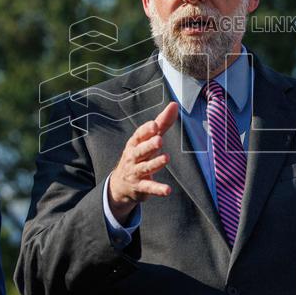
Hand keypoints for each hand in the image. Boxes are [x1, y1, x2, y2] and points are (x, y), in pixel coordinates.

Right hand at [108, 101, 178, 223]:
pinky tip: (167, 190)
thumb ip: (162, 123)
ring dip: (155, 163)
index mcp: (135, 143)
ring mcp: (136, 172)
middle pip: (140, 151)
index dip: (146, 130)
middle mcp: (133, 157)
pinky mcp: (140, 187)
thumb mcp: (149, 139)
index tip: (155, 125)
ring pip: (145, 168)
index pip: (139, 135)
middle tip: (159, 140)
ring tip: (166, 158)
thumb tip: (174, 104)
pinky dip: (158, 189)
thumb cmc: (139, 156)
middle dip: (149, 145)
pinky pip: (149, 187)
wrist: (121, 185)